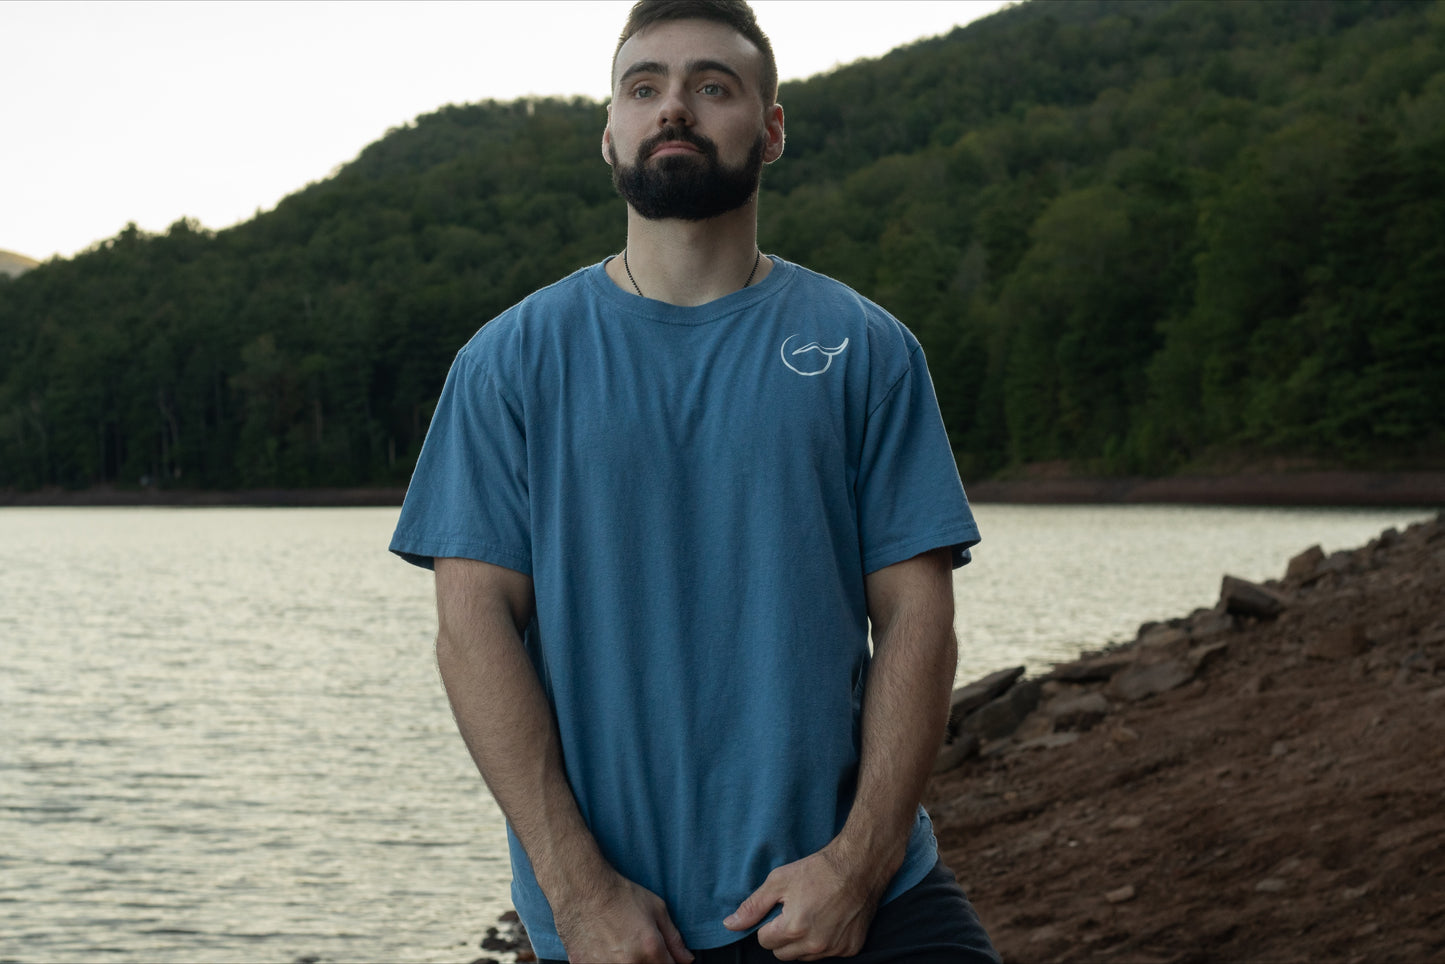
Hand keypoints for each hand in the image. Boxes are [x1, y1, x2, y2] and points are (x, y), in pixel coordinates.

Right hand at [554, 872, 693, 963]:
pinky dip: (606, 962)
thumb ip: (674, 939)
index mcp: (650, 950)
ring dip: (627, 962)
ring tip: (620, 945)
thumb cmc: (619, 894)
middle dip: (648, 961)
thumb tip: (687, 960)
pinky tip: (604, 948)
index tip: (662, 954)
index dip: (668, 962)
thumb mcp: (656, 909)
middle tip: (638, 945)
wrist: (582, 889)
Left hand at [723, 845, 882, 960]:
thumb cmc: (819, 869)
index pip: (765, 941)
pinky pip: (827, 954)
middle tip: (794, 912)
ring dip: (802, 942)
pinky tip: (829, 920)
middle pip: (782, 954)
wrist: (859, 866)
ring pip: (804, 956)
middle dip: (782, 936)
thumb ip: (753, 906)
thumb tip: (729, 925)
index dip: (768, 924)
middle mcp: (815, 944)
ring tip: (812, 915)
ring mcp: (835, 948)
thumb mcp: (779, 880)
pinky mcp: (851, 948)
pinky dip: (824, 942)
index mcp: (794, 928)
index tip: (779, 910)